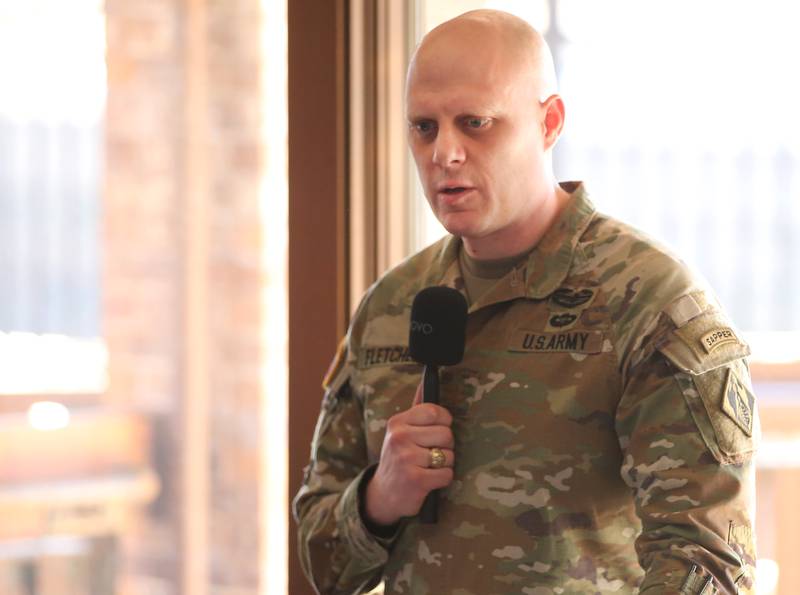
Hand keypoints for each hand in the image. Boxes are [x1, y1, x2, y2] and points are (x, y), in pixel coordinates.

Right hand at [365, 383, 454, 526]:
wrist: (383, 494)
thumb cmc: (399, 457)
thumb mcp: (400, 431)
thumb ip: (416, 408)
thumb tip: (425, 381)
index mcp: (398, 422)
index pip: (435, 412)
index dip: (444, 422)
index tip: (437, 430)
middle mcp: (400, 438)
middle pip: (446, 434)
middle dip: (446, 446)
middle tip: (432, 453)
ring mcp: (407, 459)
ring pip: (449, 455)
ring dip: (445, 464)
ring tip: (428, 467)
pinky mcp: (416, 480)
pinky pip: (446, 474)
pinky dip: (443, 479)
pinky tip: (429, 480)